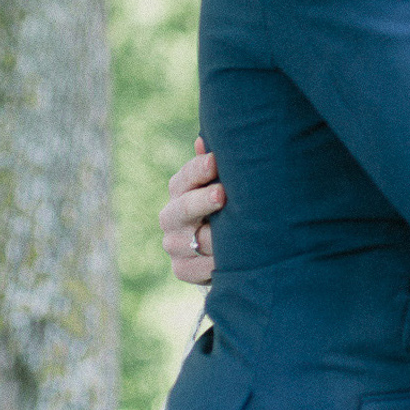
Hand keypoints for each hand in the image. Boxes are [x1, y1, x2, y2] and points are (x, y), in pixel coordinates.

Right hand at [160, 137, 222, 285]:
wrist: (220, 247)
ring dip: (216, 237)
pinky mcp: (182, 269)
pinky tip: (234, 258)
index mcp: (180, 189)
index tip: (216, 161)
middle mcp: (171, 216)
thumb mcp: (222, 183)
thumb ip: (214, 165)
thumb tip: (203, 141)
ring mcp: (174, 244)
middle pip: (183, 208)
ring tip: (238, 231)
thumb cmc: (226, 204)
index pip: (185, 177)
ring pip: (192, 240)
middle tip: (221, 194)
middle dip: (202, 201)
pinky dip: (216, 264)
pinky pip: (199, 267)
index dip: (199, 169)